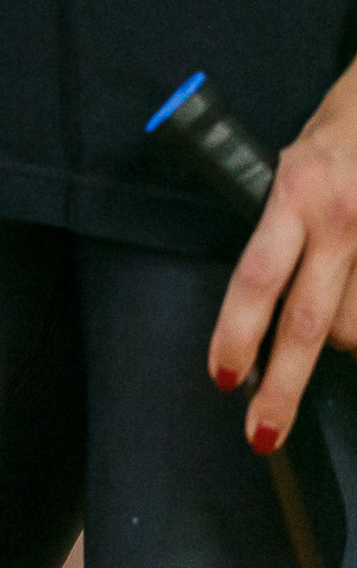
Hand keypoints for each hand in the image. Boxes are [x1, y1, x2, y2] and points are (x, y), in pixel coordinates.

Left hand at [209, 62, 356, 450]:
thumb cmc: (341, 133)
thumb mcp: (294, 166)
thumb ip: (282, 227)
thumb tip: (266, 300)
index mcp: (295, 195)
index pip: (256, 278)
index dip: (237, 333)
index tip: (223, 378)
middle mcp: (341, 220)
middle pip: (305, 324)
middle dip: (282, 386)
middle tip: (263, 434)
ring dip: (340, 341)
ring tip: (331, 320)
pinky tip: (352, 312)